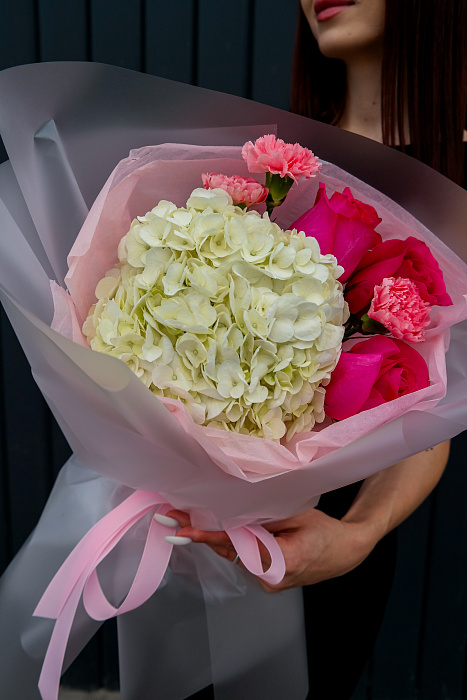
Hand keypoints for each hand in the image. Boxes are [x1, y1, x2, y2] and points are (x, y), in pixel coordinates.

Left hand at [167, 507, 376, 592]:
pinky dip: (230, 542)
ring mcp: (267, 582)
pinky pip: (243, 557)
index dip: (208, 536)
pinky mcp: (267, 579)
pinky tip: (215, 529)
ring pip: (234, 554)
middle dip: (201, 533)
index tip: (182, 531)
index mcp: (281, 560)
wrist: (344, 553)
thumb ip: (265, 516)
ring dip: (214, 537)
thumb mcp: (297, 514)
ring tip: (184, 519)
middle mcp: (270, 577)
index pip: (237, 545)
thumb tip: (233, 511)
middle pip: (229, 551)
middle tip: (170, 518)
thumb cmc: (324, 531)